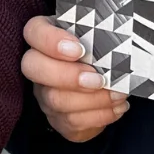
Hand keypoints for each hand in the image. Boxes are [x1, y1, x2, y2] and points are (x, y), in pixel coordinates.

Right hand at [21, 16, 128, 142]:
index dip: (51, 41)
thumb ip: (100, 31)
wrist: (105, 82)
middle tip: (99, 79)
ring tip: (119, 94)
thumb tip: (120, 34)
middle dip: (69, 76)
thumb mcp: (98, 35)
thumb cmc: (100, 51)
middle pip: (34, 68)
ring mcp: (44, 94)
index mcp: (45, 37)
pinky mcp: (57, 119)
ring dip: (93, 99)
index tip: (80, 50)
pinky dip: (100, 115)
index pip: (34, 32)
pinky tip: (117, 107)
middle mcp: (38, 66)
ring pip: (56, 100)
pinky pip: (72, 122)